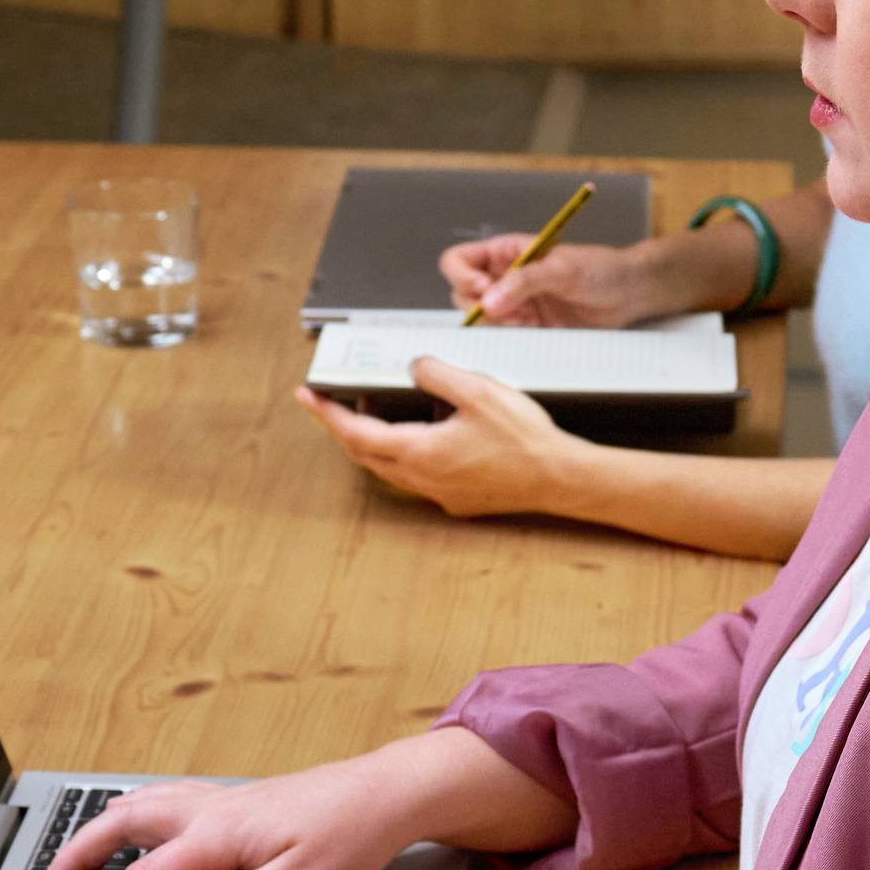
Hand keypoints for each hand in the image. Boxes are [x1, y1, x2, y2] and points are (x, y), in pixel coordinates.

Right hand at [37, 747, 431, 869]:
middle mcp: (207, 810)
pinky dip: (131, 819)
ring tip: (72, 863)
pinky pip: (161, 803)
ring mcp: (216, 800)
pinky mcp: (230, 800)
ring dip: (98, 834)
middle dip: (76, 858)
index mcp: (217, 835)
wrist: (381, 795)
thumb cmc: (346, 838)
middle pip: (120, 827)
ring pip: (137, 808)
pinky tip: (131, 837)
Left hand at [296, 360, 602, 521]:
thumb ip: (436, 374)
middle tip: (334, 401)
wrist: (561, 478)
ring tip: (380, 409)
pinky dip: (408, 451)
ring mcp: (440, 494)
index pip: (356, 433)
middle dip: (345, 426)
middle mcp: (424, 479)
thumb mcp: (478, 390)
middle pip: (366, 454)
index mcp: (421, 452)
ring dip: (377, 440)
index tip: (307, 398)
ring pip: (391, 467)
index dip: (326, 414)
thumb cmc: (526, 441)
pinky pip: (419, 476)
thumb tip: (414, 368)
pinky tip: (429, 431)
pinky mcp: (459, 500)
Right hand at [440, 232, 670, 326]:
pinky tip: (534, 331)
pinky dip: (510, 338)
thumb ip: (524, 281)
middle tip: (510, 312)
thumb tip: (488, 300)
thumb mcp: (561, 269)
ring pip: (479, 318)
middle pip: (461, 294)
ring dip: (495, 324)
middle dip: (478, 306)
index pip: (459, 260)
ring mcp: (513, 303)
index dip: (462, 276)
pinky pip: (502, 335)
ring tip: (526, 321)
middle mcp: (503, 277)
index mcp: (505, 252)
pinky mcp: (525, 326)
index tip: (484, 289)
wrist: (627, 294)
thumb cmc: (600, 269)